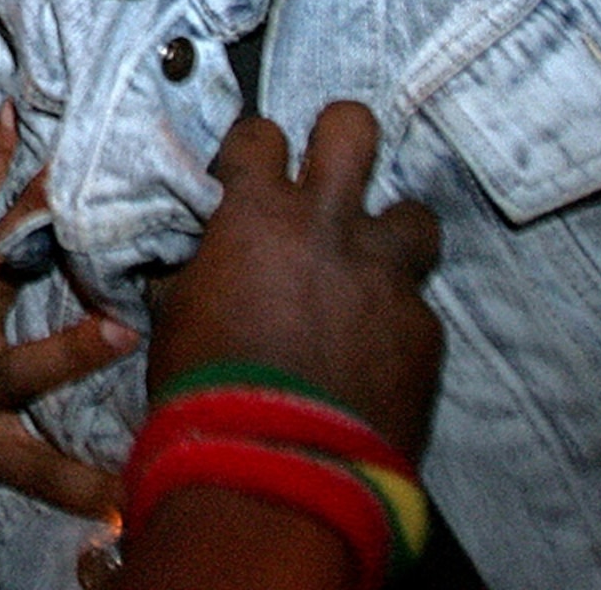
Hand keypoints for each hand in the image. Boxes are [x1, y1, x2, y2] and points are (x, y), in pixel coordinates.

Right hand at [145, 102, 443, 461]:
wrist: (274, 469)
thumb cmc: (205, 392)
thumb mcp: (176, 316)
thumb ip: (193, 270)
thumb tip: (188, 257)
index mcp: (257, 216)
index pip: (260, 135)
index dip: (254, 149)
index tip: (252, 171)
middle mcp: (327, 228)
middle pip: (354, 129)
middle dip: (342, 135)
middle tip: (332, 166)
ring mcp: (384, 276)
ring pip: (415, 217)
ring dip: (392, 237)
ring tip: (373, 268)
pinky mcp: (424, 331)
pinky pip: (418, 308)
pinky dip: (397, 323)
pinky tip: (377, 354)